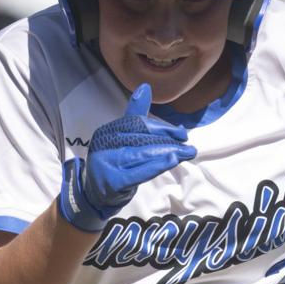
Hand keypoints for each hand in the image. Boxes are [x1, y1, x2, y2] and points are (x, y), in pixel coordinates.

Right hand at [58, 83, 195, 231]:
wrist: (95, 196)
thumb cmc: (114, 163)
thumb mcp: (123, 138)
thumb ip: (135, 115)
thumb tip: (145, 87)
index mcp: (106, 131)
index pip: (138, 124)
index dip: (162, 128)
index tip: (182, 134)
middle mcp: (103, 144)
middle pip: (142, 139)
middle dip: (169, 142)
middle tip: (188, 147)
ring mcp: (105, 163)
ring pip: (143, 154)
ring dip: (168, 154)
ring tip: (186, 154)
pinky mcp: (112, 182)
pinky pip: (138, 172)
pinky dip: (156, 166)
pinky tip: (172, 161)